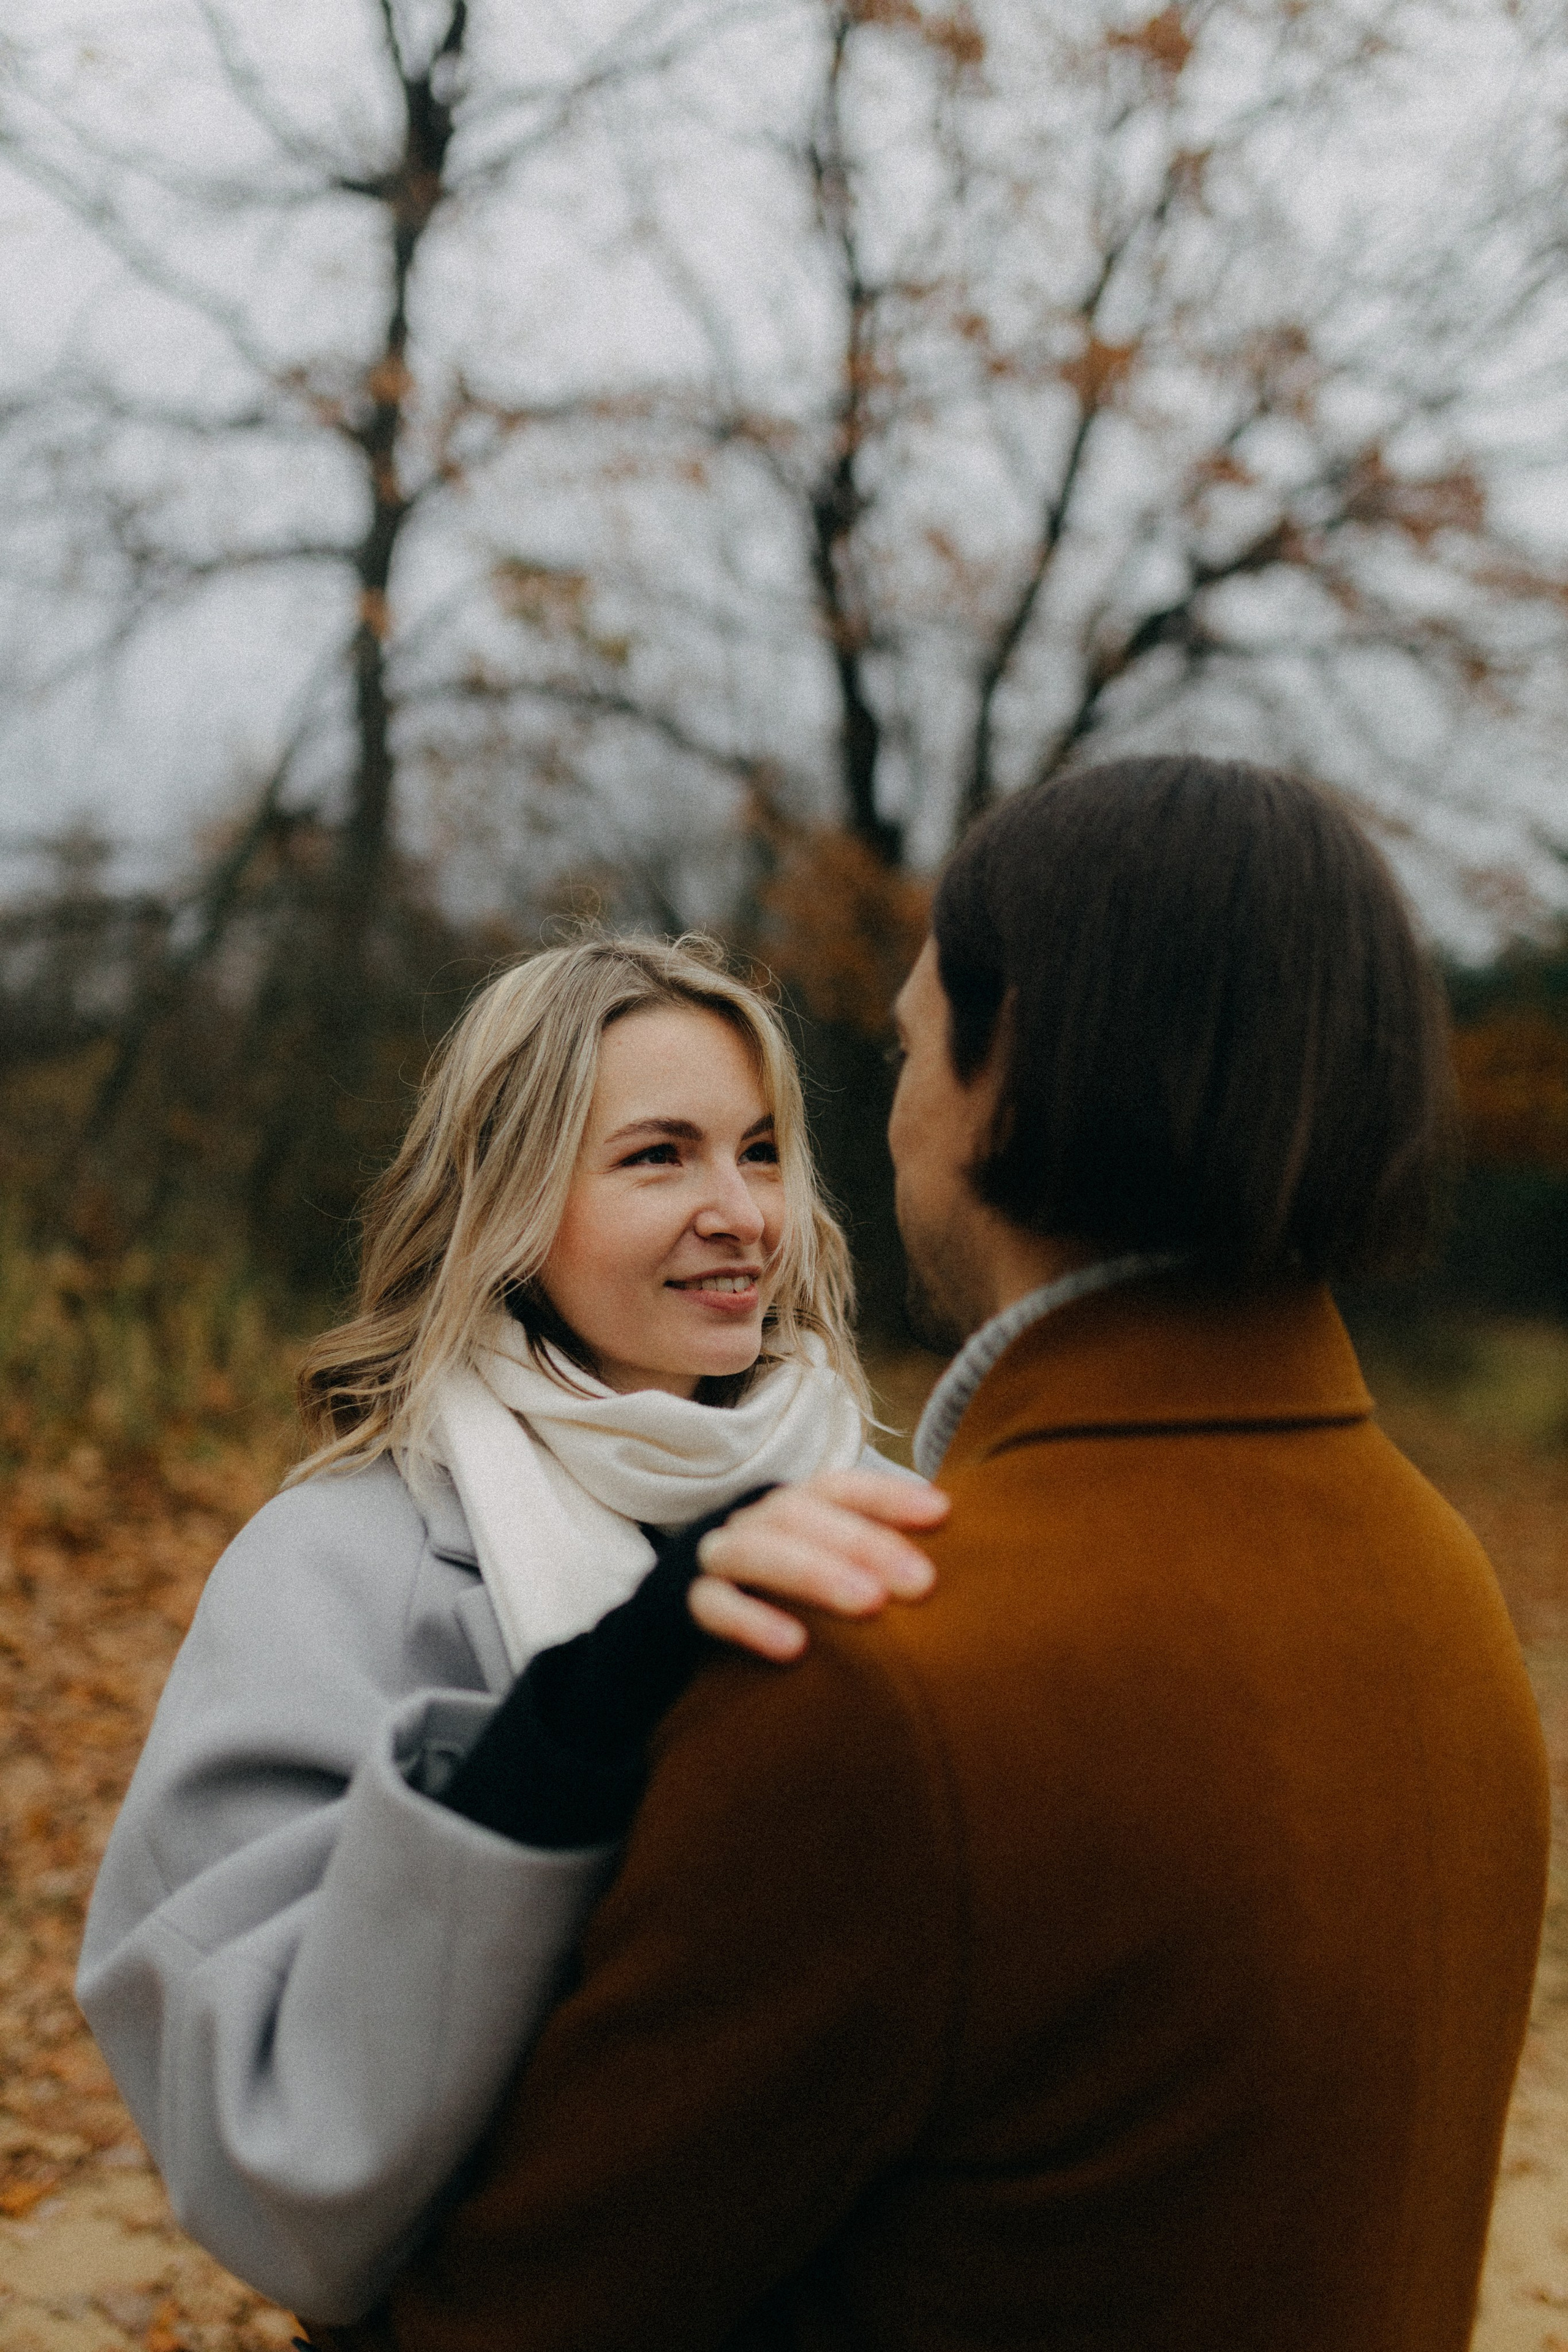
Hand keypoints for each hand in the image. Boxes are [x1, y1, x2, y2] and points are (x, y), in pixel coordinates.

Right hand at [688, 1468, 949, 1661]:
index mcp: (793, 1507)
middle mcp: (754, 1523)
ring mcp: (717, 1559)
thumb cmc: (783, 1594)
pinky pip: (713, 1605)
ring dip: (815, 1572)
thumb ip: (875, 1563)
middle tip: (921, 1582)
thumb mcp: (826, 1568)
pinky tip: (794, 1647)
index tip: (943, 1514)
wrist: (685, 1620)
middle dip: (864, 1542)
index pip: (840, 1487)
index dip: (889, 1496)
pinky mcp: (686, 1605)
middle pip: (802, 1514)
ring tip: (869, 1604)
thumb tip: (961, 1562)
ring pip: (757, 1551)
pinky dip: (750, 1620)